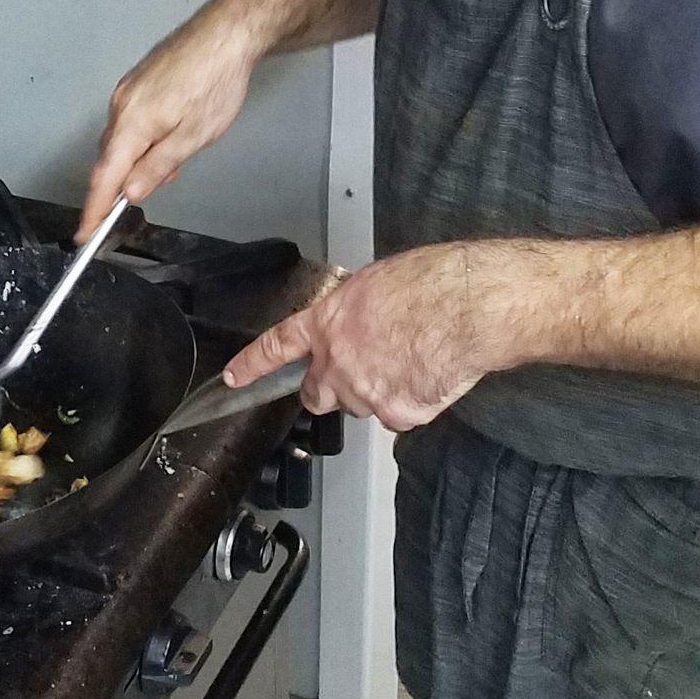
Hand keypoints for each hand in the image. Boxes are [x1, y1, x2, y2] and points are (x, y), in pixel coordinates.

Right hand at [78, 12, 258, 241]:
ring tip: (170, 166)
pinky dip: (141, 140)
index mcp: (132, 123)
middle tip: (142, 200)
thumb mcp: (193, 137)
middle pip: (110, 158)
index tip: (84, 235)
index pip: (104, 176)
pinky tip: (166, 140)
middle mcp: (121, 105)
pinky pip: (130, 121)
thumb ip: (158, 167)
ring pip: (122, 139)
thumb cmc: (215, 83)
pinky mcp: (139, 81)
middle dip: (121, 184)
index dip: (94, 209)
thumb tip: (131, 192)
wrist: (227, 33)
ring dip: (136, 160)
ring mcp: (128, 90)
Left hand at [222, 245, 497, 430]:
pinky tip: (428, 376)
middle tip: (360, 372)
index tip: (235, 377)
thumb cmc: (430, 284)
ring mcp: (366, 393)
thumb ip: (355, 312)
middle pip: (317, 395)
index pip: (278, 346)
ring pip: (363, 404)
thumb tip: (360, 323)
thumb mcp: (376, 282)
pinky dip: (411, 402)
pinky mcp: (398, 413)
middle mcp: (338, 363)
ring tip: (411, 361)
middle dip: (330, 388)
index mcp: (328, 323)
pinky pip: (399, 415)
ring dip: (379, 391)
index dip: (253, 364)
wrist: (465, 308)